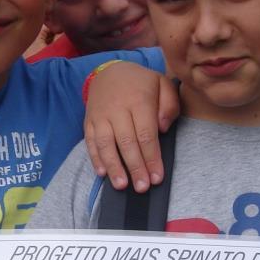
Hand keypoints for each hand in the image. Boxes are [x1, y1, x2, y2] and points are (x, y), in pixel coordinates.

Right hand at [84, 63, 179, 191]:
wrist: (110, 72)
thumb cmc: (142, 84)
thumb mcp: (163, 84)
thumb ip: (170, 105)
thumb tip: (163, 128)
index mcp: (139, 101)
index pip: (146, 134)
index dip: (152, 158)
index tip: (157, 177)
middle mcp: (117, 109)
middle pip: (127, 142)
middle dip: (135, 167)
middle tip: (142, 187)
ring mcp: (100, 116)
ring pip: (106, 144)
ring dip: (114, 166)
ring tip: (122, 185)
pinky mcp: (89, 121)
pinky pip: (90, 141)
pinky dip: (95, 158)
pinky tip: (102, 173)